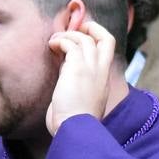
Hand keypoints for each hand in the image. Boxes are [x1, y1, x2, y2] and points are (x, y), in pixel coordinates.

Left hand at [45, 18, 116, 135]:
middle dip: (91, 28)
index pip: (107, 51)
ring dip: (68, 35)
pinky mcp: (77, 68)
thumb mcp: (81, 99)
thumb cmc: (73, 122)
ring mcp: (91, 69)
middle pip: (107, 38)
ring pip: (85, 38)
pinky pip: (70, 43)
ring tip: (54, 41)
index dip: (96, 39)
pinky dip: (60, 40)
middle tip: (72, 31)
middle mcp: (100, 72)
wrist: (75, 130)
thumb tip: (65, 68)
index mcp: (102, 80)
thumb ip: (77, 82)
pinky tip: (51, 46)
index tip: (80, 40)